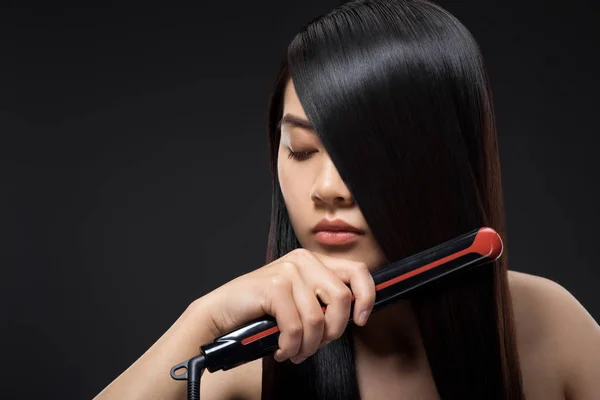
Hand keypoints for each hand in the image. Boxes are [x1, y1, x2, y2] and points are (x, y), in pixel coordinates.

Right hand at [198, 248, 375, 363]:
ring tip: (295, 352)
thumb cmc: (261, 311)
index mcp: (313, 261)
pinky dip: (290, 346)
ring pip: (318, 319)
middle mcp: (303, 261)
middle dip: (333, 331)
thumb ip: (323, 300)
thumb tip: (355, 314)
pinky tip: (281, 349)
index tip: (360, 320)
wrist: (221, 312)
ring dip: (308, 346)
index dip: (367, 297)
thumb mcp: (299, 300)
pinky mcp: (274, 286)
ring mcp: (288, 271)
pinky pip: (296, 327)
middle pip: (342, 298)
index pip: (357, 271)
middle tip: (316, 345)